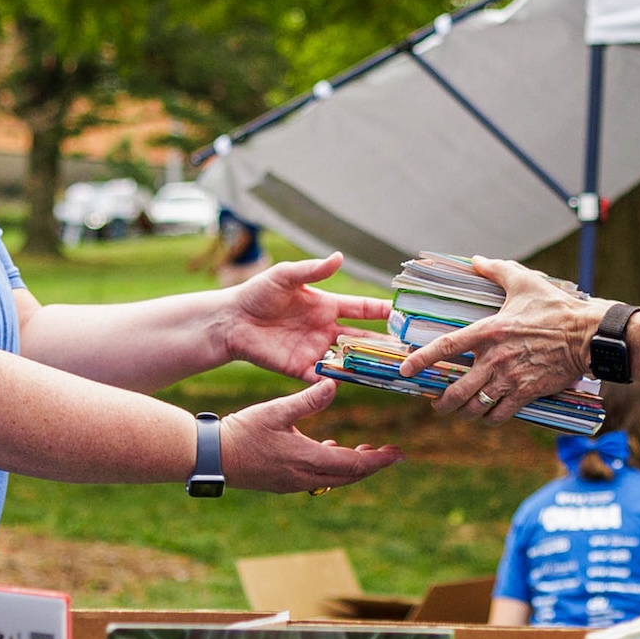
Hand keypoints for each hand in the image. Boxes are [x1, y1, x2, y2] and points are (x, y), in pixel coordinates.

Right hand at [219, 380, 403, 492]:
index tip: (398, 454)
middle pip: (349, 476)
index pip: (354, 465)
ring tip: (365, 451)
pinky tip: (328, 449)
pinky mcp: (282, 483)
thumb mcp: (276, 410)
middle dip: (371, 465)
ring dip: (352, 467)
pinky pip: (317, 479)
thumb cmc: (242, 431)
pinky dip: (331, 467)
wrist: (212, 457)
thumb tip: (334, 383)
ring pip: (334, 480)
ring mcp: (293, 483)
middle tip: (389, 453)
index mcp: (307, 459)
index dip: (379, 460)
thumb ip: (307, 399)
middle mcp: (304, 477)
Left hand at [220, 253, 391, 381]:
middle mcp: (325, 329)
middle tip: (409, 348)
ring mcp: (315, 350)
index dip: (382, 311)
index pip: (361, 309)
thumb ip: (313, 271)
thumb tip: (339, 257)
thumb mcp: (285, 276)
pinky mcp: (301, 369)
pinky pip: (325, 377)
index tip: (404, 313)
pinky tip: (354, 382)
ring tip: (391, 369)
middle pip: (363, 338)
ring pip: (349, 360)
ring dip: (367, 364)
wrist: (231, 321)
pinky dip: (339, 381)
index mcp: (326, 306)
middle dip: (385, 343)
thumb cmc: (257, 293)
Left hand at [397, 255, 603, 423]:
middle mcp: (494, 359)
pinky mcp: (526, 394)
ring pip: (474, 408)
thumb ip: (496, 270)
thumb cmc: (556, 308)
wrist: (587, 336)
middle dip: (441, 403)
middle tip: (437, 404)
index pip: (445, 347)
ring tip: (460, 411)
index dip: (421, 360)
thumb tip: (476, 260)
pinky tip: (488, 415)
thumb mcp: (524, 282)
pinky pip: (499, 415)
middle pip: (455, 391)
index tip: (406, 369)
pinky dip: (490, 419)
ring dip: (464, 413)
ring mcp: (510, 379)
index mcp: (488, 331)